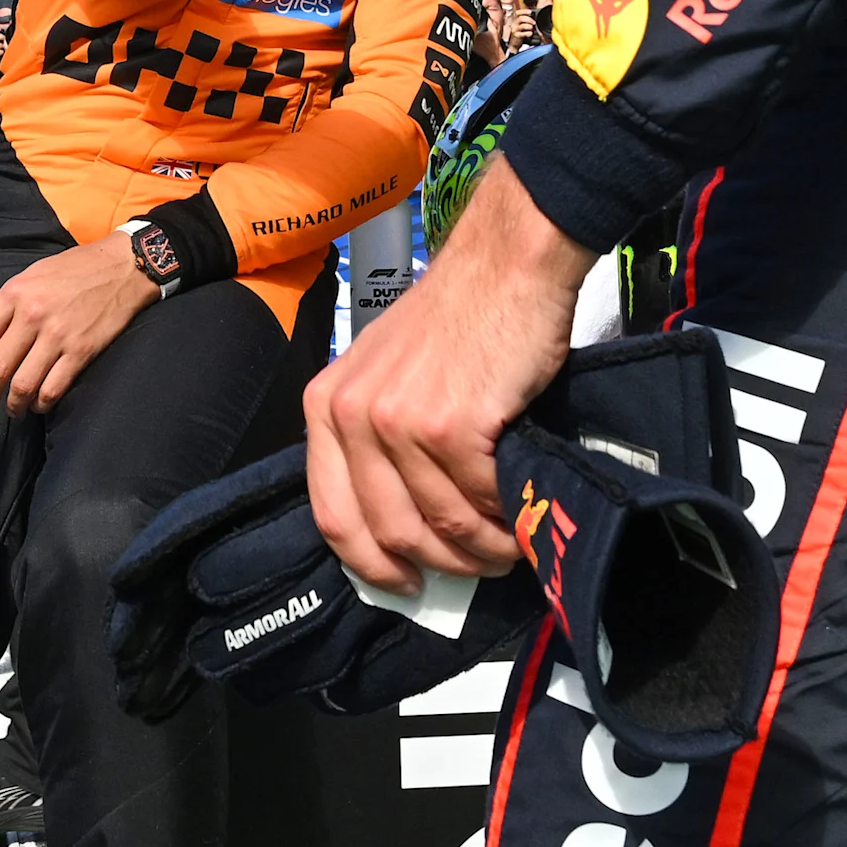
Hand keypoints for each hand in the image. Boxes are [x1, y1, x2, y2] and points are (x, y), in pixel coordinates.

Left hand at [0, 235, 159, 415]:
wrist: (123, 266)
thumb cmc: (74, 269)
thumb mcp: (31, 275)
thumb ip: (7, 306)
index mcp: (13, 293)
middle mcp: (31, 315)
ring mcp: (57, 335)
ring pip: (23, 384)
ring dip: (13, 405)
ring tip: (11, 410)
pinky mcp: (81, 351)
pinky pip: (53, 388)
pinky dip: (41, 403)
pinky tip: (38, 404)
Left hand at [305, 156, 590, 590]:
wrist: (505, 266)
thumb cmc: (457, 317)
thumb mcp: (387, 373)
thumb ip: (375, 440)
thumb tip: (401, 521)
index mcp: (326, 405)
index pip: (333, 514)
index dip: (369, 562)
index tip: (402, 581)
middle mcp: (352, 416)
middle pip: (388, 531)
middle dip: (437, 564)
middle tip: (476, 566)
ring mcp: (399, 421)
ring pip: (438, 525)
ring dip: (479, 548)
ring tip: (506, 543)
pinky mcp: (451, 425)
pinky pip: (477, 501)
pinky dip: (503, 519)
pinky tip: (519, 511)